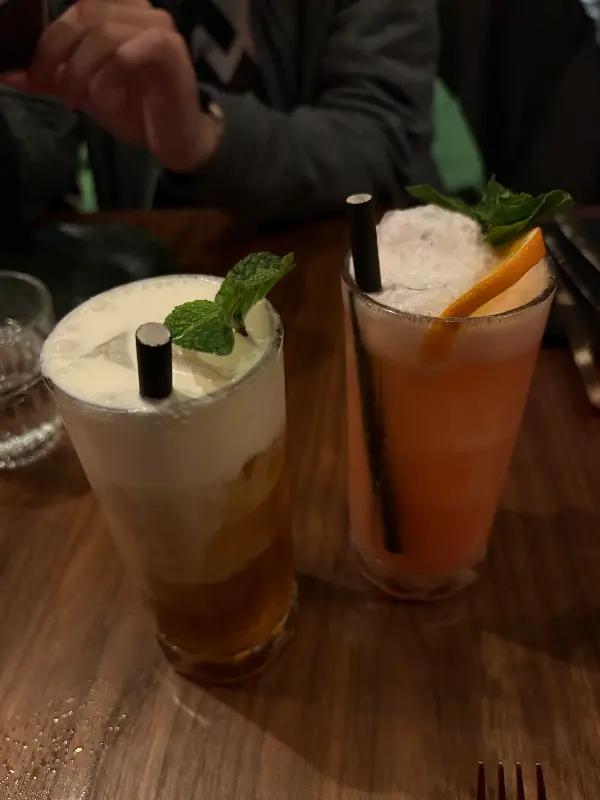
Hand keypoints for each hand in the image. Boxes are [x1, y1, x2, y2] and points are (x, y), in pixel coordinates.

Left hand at [4, 0, 219, 171]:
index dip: (48, 38)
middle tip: (50, 86)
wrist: (178, 141)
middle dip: (58, 51)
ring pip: (103, 32)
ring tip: (76, 99)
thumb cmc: (138, 112)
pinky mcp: (170, 51)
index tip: (32, 74)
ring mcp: (159, 28)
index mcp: (121, 11)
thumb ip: (53, 78)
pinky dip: (108, 78)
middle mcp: (141, 10)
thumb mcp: (87, 92)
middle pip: (84, 13)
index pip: (75, 8)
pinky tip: (104, 100)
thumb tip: (11, 76)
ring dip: (81, 68)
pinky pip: (126, 54)